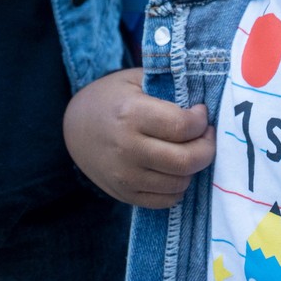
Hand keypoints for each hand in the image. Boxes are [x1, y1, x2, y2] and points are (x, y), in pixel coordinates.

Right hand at [64, 68, 215, 208]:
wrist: (74, 127)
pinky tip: (174, 168)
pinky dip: (178, 186)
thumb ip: (169, 86)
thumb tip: (204, 103)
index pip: (182, 126)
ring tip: (188, 150)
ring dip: (193, 167)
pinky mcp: (124, 194)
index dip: (200, 121)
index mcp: (131, 114)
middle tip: (205, 135)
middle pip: (186, 160)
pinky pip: (166, 201)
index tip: (200, 113)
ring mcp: (125, 176)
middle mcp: (127, 149)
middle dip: (206, 148)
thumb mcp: (135, 80)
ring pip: (180, 183)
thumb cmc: (111, 98)